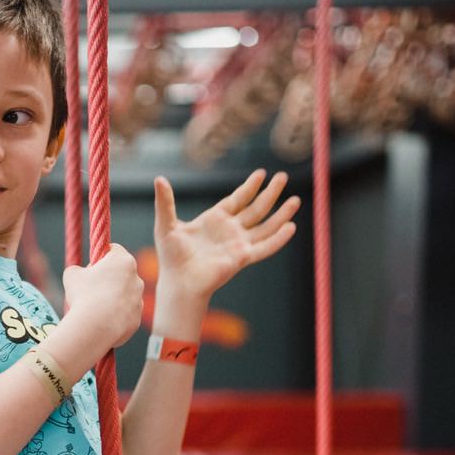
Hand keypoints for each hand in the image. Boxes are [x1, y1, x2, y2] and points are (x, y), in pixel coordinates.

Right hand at [62, 245, 144, 358]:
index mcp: (123, 260)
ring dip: (112, 297)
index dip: (100, 257)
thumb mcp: (71, 275)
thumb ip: (77, 269)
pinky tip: (102, 319)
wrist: (95, 327)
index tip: (91, 268)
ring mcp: (139, 299)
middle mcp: (136, 278)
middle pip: (121, 273)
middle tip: (91, 288)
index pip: (114, 250)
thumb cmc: (83, 295)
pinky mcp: (137, 317)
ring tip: (95, 307)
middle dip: (109, 278)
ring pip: (124, 294)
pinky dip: (115, 314)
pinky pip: (125, 312)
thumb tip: (78, 273)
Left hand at [154, 169, 298, 302]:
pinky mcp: (242, 258)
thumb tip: (159, 179)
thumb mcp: (166, 224)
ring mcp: (238, 244)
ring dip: (281, 213)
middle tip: (283, 176)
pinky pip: (265, 247)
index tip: (261, 173)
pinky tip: (291, 227)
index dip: (250, 187)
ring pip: (265, 225)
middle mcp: (230, 231)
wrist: (178, 281)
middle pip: (255, 208)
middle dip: (270, 193)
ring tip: (296, 200)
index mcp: (214, 220)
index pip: (237, 199)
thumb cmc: (171, 257)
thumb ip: (165, 202)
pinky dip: (278, 238)